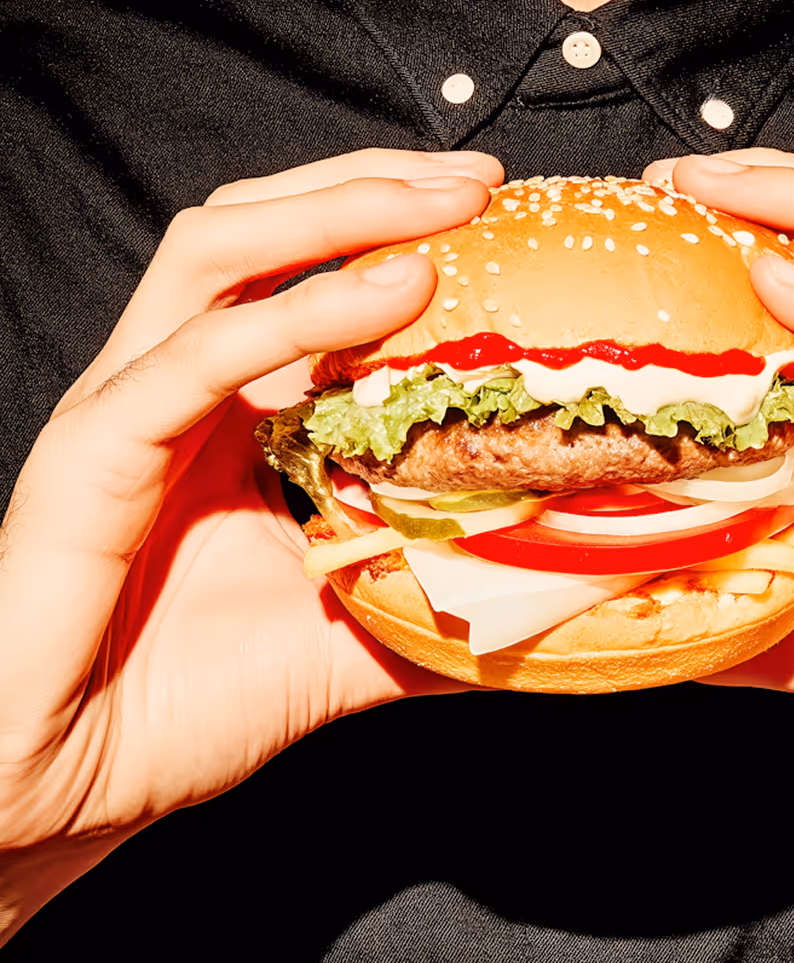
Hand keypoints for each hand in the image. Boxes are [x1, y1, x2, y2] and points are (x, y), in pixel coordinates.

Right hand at [0, 148, 504, 941]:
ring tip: (447, 203)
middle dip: (376, 188)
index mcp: (235, 416)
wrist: (71, 783)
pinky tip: (387, 294)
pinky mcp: (94, 449)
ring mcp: (131, 406)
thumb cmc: (192, 708)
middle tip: (482, 179)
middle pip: (266, 228)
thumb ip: (440, 609)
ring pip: (222, 250)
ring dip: (339, 210)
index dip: (397, 232)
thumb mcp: (352, 644)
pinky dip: (294, 312)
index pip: (310, 275)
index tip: (503, 221)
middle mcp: (181, 387)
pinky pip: (194, 356)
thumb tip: (553, 603)